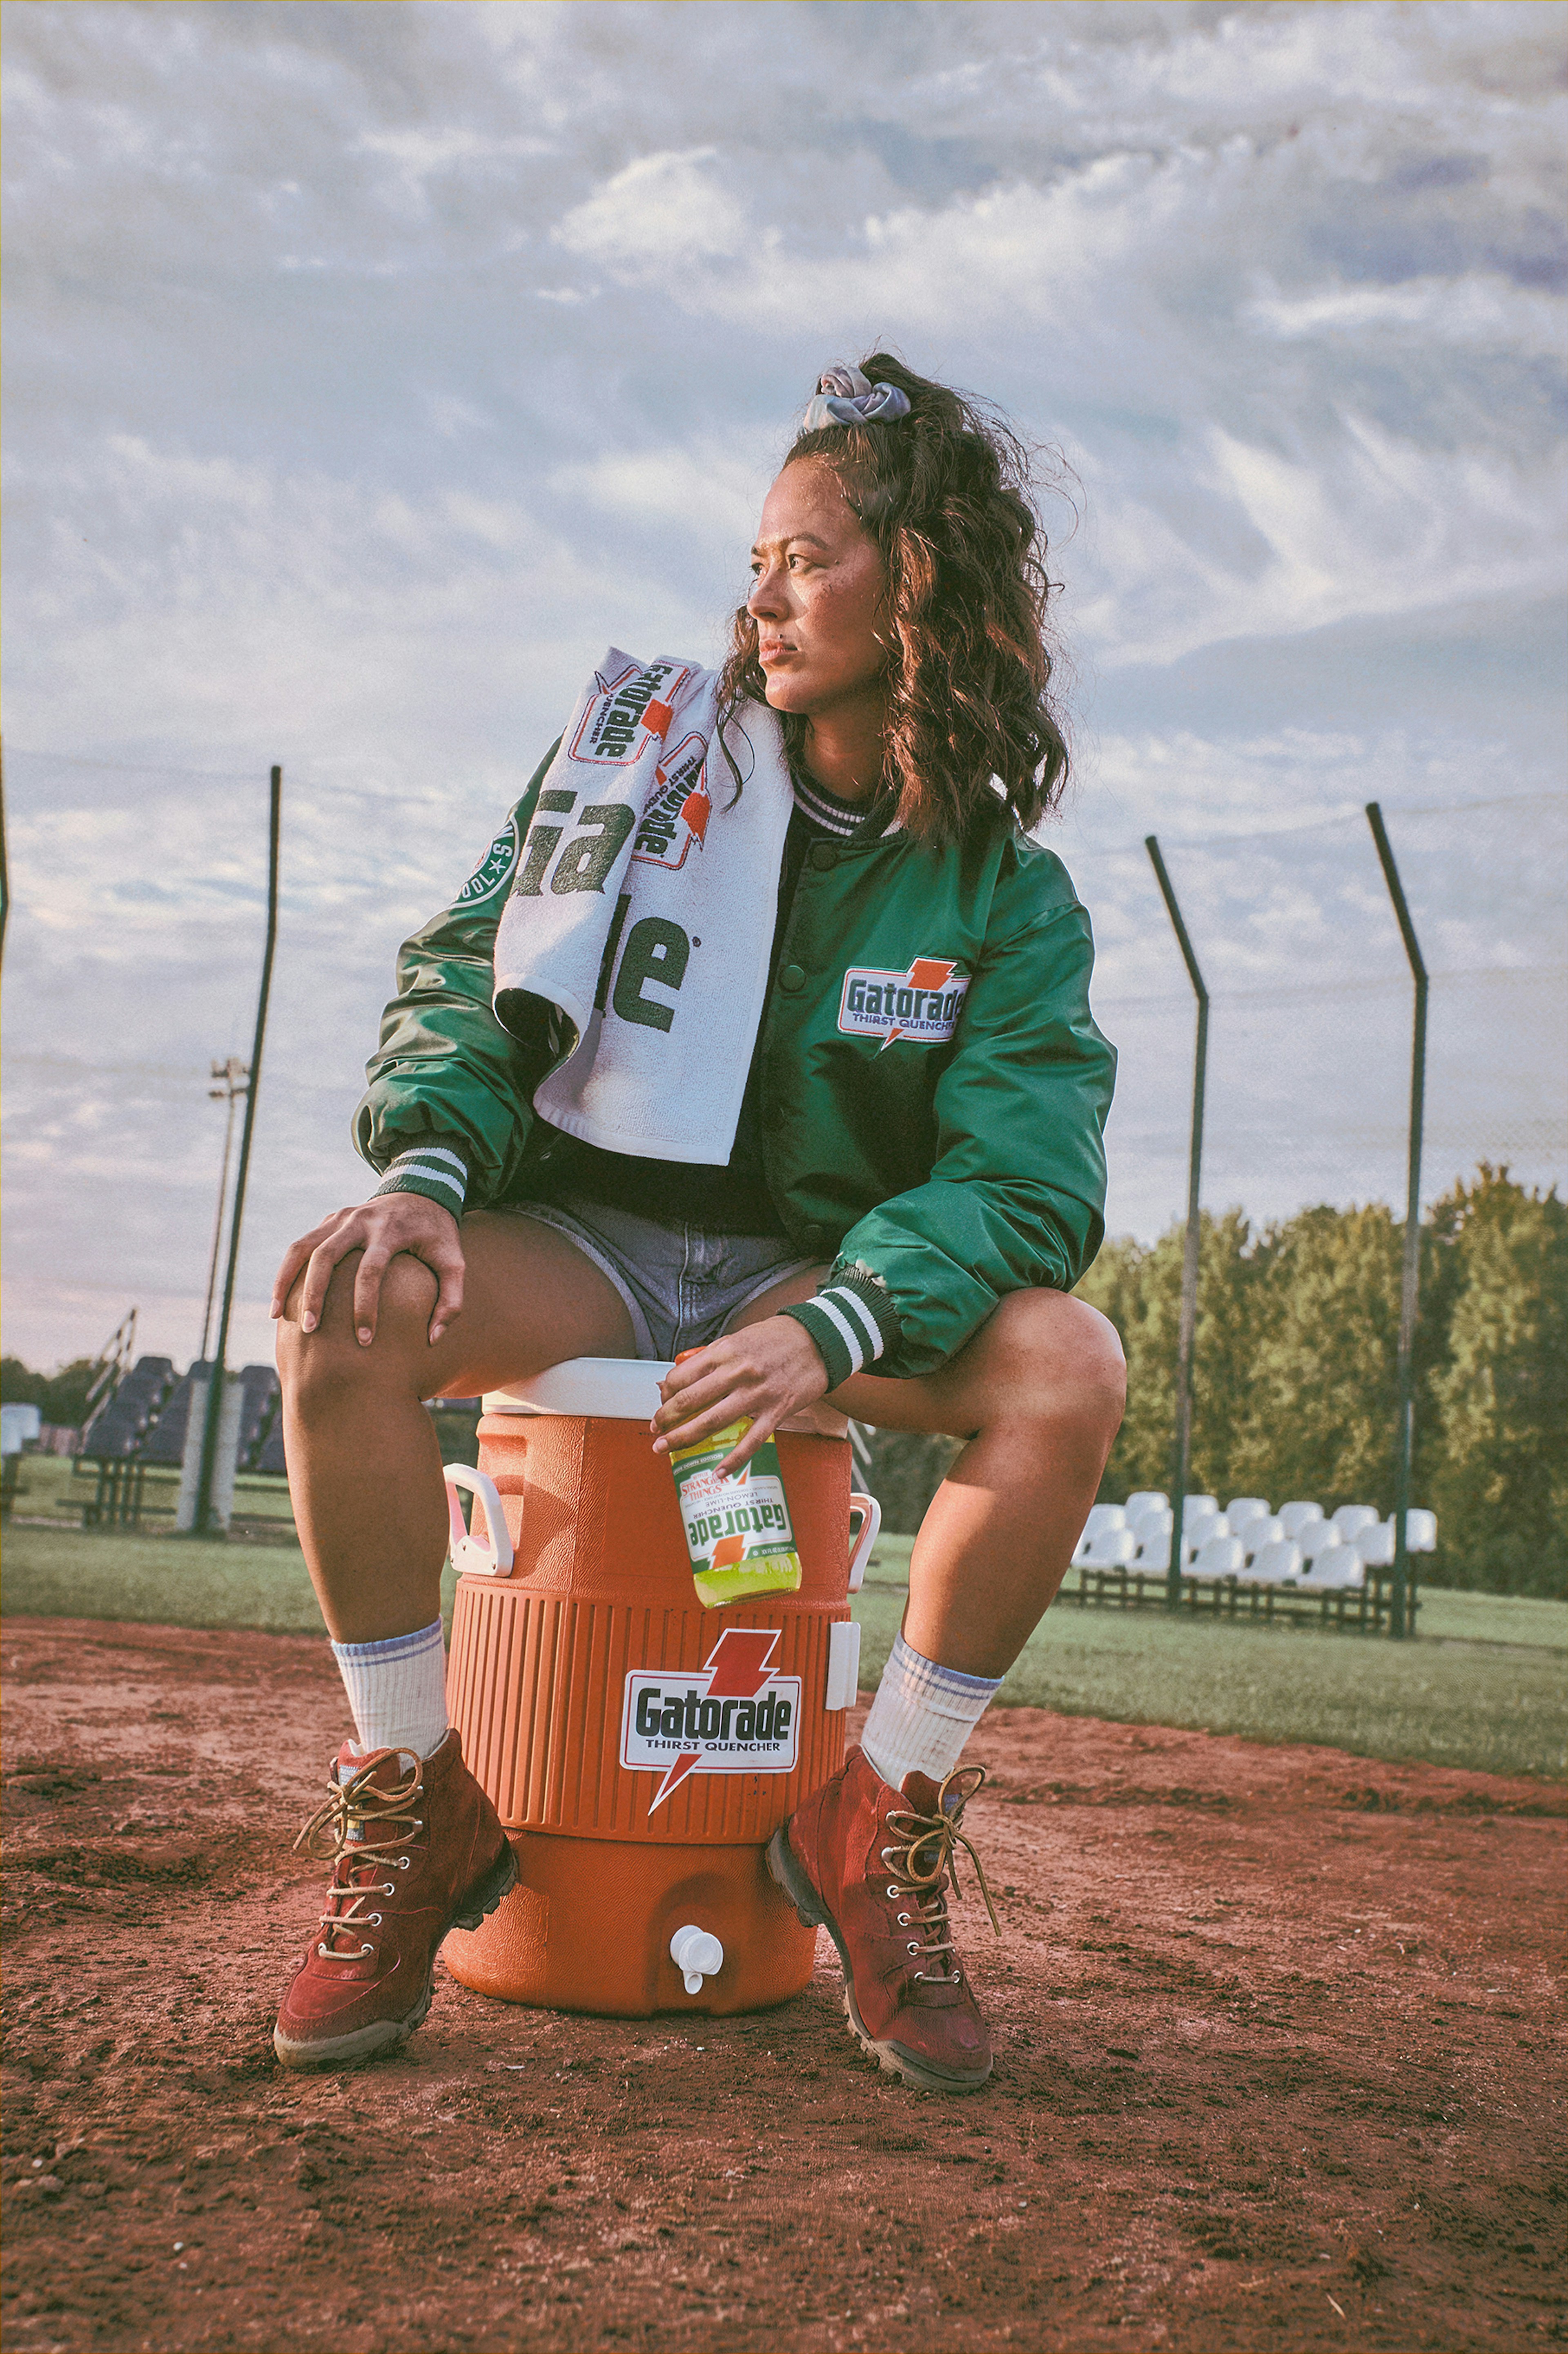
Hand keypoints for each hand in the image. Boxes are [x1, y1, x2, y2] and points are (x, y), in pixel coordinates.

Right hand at [270, 1194, 464, 1347]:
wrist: (421, 1190)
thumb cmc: (437, 1234)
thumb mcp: (454, 1261)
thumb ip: (451, 1300)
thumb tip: (432, 1339)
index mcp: (391, 1231)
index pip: (371, 1271)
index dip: (365, 1307)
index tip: (365, 1341)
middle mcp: (361, 1220)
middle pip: (327, 1256)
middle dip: (316, 1295)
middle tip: (312, 1331)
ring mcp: (341, 1217)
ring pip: (303, 1247)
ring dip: (287, 1280)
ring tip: (277, 1316)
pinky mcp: (330, 1219)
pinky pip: (301, 1245)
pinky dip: (286, 1270)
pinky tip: (281, 1300)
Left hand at [650, 1316, 828, 1474]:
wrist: (819, 1340)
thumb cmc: (776, 1338)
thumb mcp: (738, 1338)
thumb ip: (710, 1358)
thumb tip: (678, 1379)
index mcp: (724, 1351)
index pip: (681, 1376)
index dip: (665, 1394)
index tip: (661, 1404)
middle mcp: (737, 1372)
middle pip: (690, 1401)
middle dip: (665, 1419)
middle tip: (655, 1431)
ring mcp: (757, 1393)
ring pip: (712, 1422)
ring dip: (684, 1438)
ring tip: (665, 1449)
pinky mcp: (777, 1410)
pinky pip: (751, 1440)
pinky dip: (733, 1460)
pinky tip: (718, 1473)